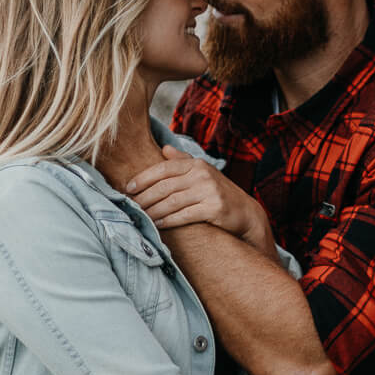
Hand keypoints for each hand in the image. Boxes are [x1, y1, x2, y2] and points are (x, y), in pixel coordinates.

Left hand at [126, 146, 273, 254]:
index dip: (144, 178)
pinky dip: (168, 221)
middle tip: (130, 206)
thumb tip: (165, 149)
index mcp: (197, 164)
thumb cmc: (220, 193)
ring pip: (171, 202)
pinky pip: (184, 215)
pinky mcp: (214, 208)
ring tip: (141, 217)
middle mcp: (202, 175)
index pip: (163, 168)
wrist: (245, 213)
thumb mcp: (204, 173)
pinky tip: (158, 225)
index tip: (128, 187)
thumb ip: (183, 161)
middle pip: (164, 186)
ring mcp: (209, 191)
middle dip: (144, 197)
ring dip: (153, 211)